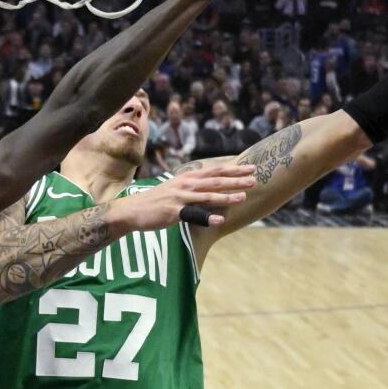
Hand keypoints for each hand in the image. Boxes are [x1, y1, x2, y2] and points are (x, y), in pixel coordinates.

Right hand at [111, 164, 255, 231]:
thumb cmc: (156, 201)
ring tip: (243, 197)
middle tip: (254, 178)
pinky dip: (207, 217)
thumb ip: (194, 188)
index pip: (215, 171)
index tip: (251, 168)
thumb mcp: (176, 189)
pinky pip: (193, 214)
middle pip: (215, 180)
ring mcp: (180, 198)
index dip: (234, 170)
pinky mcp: (173, 212)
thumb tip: (211, 190)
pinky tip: (219, 220)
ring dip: (226, 197)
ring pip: (207, 196)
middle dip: (236, 180)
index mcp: (188, 178)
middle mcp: (185, 184)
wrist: (133, 210)